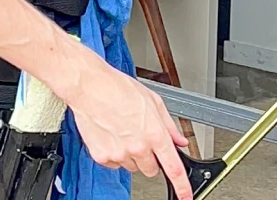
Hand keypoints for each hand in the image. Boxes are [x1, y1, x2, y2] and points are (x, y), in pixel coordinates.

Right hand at [67, 60, 192, 199]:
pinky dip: (115, 154)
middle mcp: (138, 147)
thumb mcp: (153, 101)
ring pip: (133, 167)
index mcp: (154, 133)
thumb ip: (169, 125)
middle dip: (150, 158)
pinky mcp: (102, 157)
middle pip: (152, 169)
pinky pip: (114, 164)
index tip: (186, 195)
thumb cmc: (119, 89)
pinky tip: (111, 134)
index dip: (183, 186)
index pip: (174, 168)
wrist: (89, 87)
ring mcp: (119, 154)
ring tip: (123, 130)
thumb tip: (179, 141)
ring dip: (132, 155)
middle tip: (142, 138)